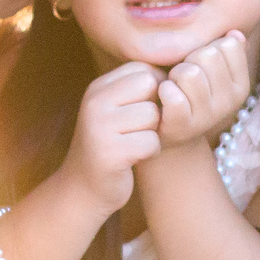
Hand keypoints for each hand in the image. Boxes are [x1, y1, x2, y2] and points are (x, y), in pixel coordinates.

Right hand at [60, 61, 163, 212]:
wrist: (82, 190)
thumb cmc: (110, 145)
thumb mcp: (115, 110)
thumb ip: (137, 90)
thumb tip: (176, 70)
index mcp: (97, 88)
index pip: (142, 68)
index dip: (155, 89)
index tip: (145, 110)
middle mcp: (95, 102)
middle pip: (151, 86)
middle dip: (155, 108)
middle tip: (140, 128)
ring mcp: (99, 127)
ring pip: (153, 115)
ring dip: (152, 132)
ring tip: (134, 143)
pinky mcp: (110, 152)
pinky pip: (152, 142)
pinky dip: (150, 152)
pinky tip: (134, 158)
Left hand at [155, 31, 253, 149]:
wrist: (169, 131)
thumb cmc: (189, 92)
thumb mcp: (212, 72)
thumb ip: (227, 52)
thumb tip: (235, 34)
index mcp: (241, 86)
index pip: (229, 46)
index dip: (208, 48)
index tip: (200, 64)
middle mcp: (229, 103)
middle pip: (209, 56)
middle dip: (189, 59)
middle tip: (182, 76)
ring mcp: (207, 117)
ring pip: (190, 74)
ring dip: (175, 75)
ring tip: (174, 86)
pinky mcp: (183, 126)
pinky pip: (175, 96)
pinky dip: (165, 90)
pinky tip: (164, 96)